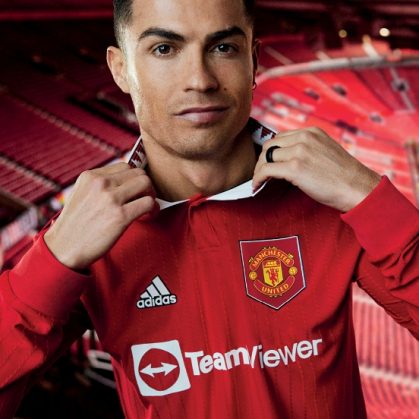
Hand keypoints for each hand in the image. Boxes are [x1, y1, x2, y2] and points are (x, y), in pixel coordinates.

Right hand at [44, 162, 157, 269]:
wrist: (64, 249)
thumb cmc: (75, 226)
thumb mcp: (81, 195)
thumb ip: (99, 185)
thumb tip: (125, 182)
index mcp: (90, 176)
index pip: (124, 166)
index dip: (133, 180)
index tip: (133, 193)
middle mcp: (100, 183)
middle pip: (138, 173)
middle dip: (145, 186)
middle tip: (143, 200)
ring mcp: (111, 198)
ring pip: (146, 183)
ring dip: (151, 195)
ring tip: (147, 208)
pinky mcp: (120, 216)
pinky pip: (148, 203)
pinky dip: (153, 209)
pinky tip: (148, 216)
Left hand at [252, 127, 380, 211]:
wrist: (358, 188)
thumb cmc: (344, 176)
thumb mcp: (325, 152)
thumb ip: (308, 149)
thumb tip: (287, 159)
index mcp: (312, 132)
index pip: (281, 137)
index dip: (271, 152)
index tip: (268, 163)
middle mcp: (304, 138)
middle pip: (270, 145)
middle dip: (262, 160)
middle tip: (261, 173)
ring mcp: (299, 151)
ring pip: (266, 157)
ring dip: (258, 170)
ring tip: (259, 181)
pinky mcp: (295, 168)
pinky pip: (266, 170)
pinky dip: (258, 178)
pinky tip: (257, 186)